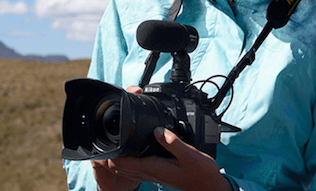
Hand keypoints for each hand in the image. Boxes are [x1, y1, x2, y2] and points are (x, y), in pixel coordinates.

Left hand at [93, 87, 232, 190]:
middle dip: (110, 152)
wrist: (208, 186)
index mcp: (152, 167)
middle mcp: (148, 171)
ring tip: (115, 139)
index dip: (111, 152)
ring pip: (125, 166)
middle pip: (118, 165)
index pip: (121, 162)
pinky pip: (135, 165)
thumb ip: (173, 142)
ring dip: (117, 155)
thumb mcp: (190, 154)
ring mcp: (151, 172)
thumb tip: (158, 130)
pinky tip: (132, 147)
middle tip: (107, 135)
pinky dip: (128, 157)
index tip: (107, 137)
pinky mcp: (156, 171)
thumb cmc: (200, 173)